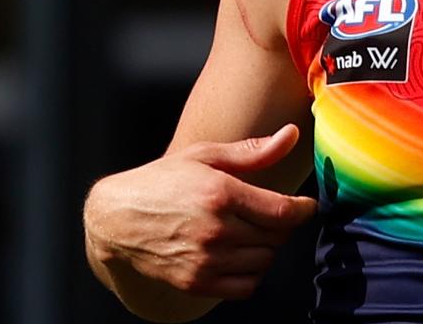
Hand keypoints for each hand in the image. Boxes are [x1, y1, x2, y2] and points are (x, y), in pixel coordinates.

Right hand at [84, 124, 316, 299]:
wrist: (116, 218)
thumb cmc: (163, 180)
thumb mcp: (206, 156)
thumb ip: (253, 151)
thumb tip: (291, 135)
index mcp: (220, 194)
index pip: (282, 212)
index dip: (303, 210)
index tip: (306, 205)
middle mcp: (215, 230)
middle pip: (277, 238)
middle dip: (282, 225)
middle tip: (272, 215)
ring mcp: (205, 260)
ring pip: (264, 262)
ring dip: (267, 248)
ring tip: (253, 233)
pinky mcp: (196, 282)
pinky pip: (246, 287)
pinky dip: (252, 274)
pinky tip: (242, 256)